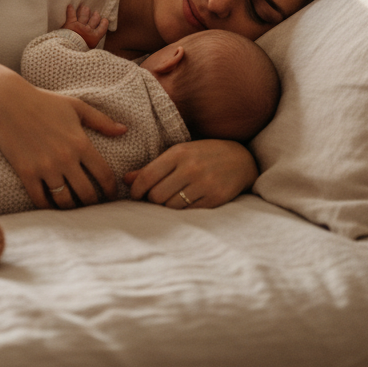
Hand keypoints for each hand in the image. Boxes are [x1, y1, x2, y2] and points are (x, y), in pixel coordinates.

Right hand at [0, 74, 125, 209]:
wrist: (8, 101)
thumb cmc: (44, 101)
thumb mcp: (76, 106)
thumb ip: (101, 120)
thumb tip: (124, 130)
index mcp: (80, 143)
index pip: (104, 175)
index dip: (111, 190)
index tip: (112, 196)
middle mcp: (65, 158)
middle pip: (87, 194)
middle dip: (93, 204)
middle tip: (94, 208)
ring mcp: (45, 167)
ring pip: (65, 201)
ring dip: (72, 209)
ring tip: (75, 209)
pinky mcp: (26, 172)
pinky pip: (40, 200)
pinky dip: (48, 207)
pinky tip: (52, 206)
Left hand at [62, 4, 108, 48]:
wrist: (68, 51)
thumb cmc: (78, 52)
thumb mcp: (89, 49)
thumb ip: (92, 42)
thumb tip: (94, 38)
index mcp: (94, 37)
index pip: (102, 27)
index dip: (104, 22)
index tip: (104, 20)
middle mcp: (88, 30)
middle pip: (94, 19)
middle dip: (95, 15)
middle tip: (94, 13)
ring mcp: (79, 26)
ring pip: (84, 15)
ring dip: (84, 10)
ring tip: (84, 7)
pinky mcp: (70, 23)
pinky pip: (71, 14)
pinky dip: (70, 9)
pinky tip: (70, 5)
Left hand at [125, 139, 257, 208]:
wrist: (241, 160)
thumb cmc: (203, 155)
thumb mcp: (179, 153)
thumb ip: (153, 167)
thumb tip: (126, 179)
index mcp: (179, 153)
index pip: (147, 176)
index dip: (136, 190)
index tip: (135, 195)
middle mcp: (191, 168)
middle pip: (156, 195)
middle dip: (152, 200)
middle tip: (155, 198)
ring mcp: (204, 184)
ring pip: (171, 207)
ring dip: (167, 207)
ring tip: (171, 199)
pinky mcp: (215, 199)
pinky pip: (188, 213)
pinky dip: (183, 211)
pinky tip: (186, 203)